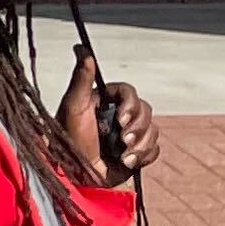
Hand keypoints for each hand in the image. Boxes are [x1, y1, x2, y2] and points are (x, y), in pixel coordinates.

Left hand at [60, 50, 157, 179]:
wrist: (76, 177)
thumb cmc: (69, 140)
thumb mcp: (73, 107)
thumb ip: (81, 78)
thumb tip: (81, 48)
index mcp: (104, 101)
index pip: (129, 92)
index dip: (131, 105)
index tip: (122, 119)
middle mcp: (118, 115)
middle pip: (146, 111)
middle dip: (137, 128)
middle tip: (122, 140)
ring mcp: (128, 135)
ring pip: (153, 131)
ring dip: (140, 145)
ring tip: (123, 156)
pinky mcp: (136, 153)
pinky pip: (155, 150)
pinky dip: (144, 156)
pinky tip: (127, 162)